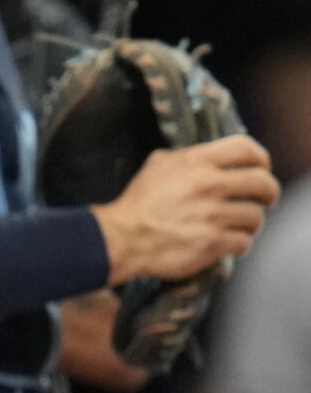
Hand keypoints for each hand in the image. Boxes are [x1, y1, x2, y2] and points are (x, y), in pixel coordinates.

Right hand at [94, 134, 279, 286]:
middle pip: (263, 183)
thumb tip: (213, 157)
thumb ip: (188, 158)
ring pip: (256, 217)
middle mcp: (207, 185)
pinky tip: (224, 242)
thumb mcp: (157, 165)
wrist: (123, 238)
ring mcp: (212, 215)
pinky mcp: (214, 242)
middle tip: (262, 199)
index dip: (260, 158)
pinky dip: (237, 243)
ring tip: (235, 224)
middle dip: (268, 192)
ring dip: (248, 222)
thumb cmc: (140, 202)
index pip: (245, 149)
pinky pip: (244, 242)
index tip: (260, 168)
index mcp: (195, 162)